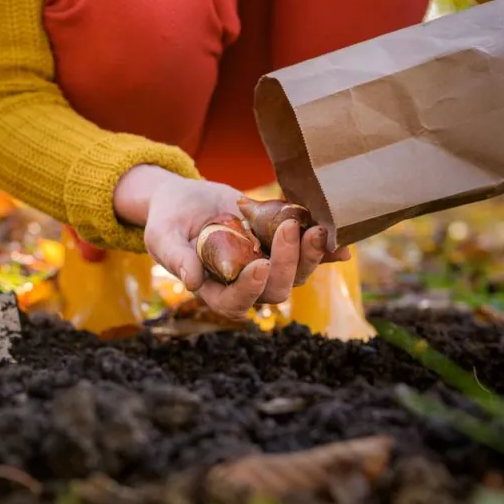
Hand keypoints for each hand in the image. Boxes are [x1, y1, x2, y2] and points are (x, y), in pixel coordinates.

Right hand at [114, 166, 350, 320]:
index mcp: (213, 289)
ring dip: (310, 256)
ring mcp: (265, 265)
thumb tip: (192, 281)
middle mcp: (244, 283)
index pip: (234, 302)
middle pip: (274, 291)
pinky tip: (341, 244)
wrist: (185, 200)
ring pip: (296, 275)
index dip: (249, 290)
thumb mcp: (162, 236)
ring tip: (316, 229)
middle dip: (287, 264)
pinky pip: (308, 254)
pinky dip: (326, 251)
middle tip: (289, 230)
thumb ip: (175, 257)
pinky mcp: (280, 246)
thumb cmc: (167, 221)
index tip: (259, 266)